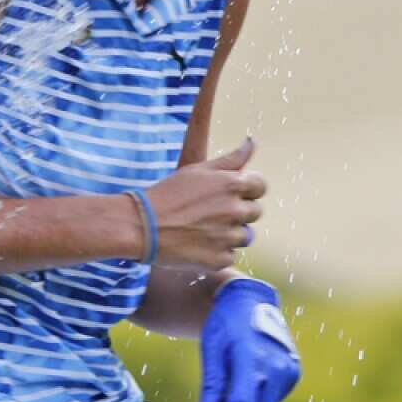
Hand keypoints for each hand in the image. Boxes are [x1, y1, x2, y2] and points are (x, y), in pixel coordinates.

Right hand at [146, 138, 263, 270]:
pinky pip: (229, 255)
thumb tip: (251, 142)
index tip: (227, 194)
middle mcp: (236, 210)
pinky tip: (195, 244)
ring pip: (243, 236)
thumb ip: (230, 159)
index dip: (247, 189)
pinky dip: (215, 252)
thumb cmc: (167, 193)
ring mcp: (229, 237)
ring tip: (200, 229)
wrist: (140, 225)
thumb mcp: (197, 170)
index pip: (261, 186)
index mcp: (232, 184)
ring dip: (227, 233)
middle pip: (254, 212)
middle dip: (237, 211)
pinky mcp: (220, 259)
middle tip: (208, 212)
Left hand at [199, 278, 300, 401]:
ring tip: (226, 395)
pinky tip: (243, 384)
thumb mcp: (212, 348)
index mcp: (252, 358)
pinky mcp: (293, 374)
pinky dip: (258, 400)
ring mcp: (288, 371)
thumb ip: (212, 383)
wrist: (250, 300)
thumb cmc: (225, 323)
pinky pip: (273, 398)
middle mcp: (276, 367)